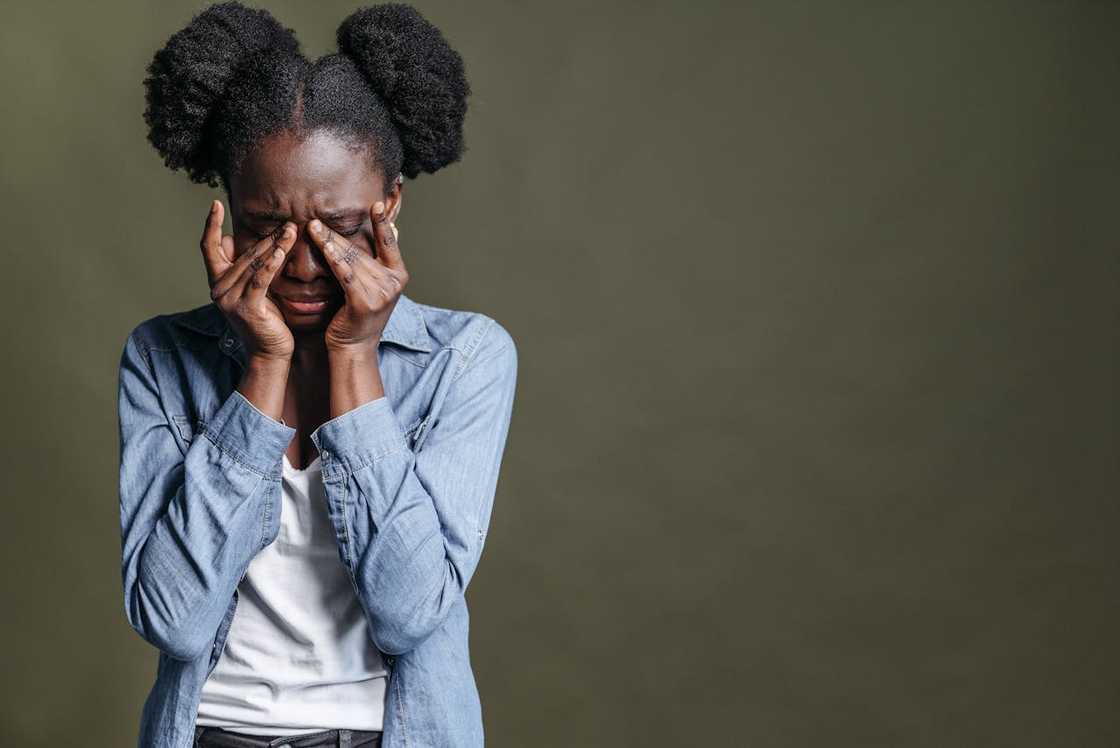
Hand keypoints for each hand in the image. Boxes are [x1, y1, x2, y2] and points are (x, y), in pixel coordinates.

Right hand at [200, 200, 297, 360]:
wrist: (270, 353)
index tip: (215, 203)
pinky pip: (260, 280)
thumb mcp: (251, 289)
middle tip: (287, 222)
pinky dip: (271, 265)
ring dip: (273, 246)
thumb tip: (229, 240)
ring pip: (252, 264)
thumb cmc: (265, 319)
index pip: (208, 247)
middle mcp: (218, 289)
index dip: (210, 225)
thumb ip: (242, 266)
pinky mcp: (247, 308)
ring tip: (291, 230)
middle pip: (241, 253)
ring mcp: (230, 300)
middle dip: (266, 237)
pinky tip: (281, 252)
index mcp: (217, 282)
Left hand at [308, 200, 408, 353]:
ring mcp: (381, 293)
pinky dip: (333, 260)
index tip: (375, 203)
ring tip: (314, 228)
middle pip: (362, 250)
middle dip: (338, 234)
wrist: (354, 347)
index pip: (389, 243)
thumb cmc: (358, 314)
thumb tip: (394, 229)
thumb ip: (378, 260)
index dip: (382, 223)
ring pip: (351, 260)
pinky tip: (323, 247)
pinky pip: (345, 274)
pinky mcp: (365, 302)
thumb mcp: (374, 285)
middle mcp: (393, 283)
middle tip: (318, 219)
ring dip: (330, 243)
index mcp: (399, 275)